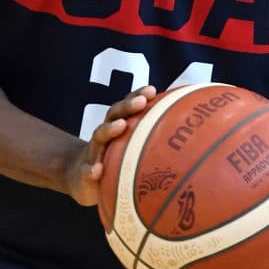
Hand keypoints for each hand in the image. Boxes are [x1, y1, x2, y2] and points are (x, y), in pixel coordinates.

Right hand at [65, 86, 156, 206]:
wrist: (80, 177)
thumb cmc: (113, 159)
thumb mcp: (130, 148)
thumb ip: (151, 139)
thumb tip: (188, 139)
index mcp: (117, 126)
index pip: (127, 106)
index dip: (137, 95)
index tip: (152, 90)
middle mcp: (104, 135)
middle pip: (114, 114)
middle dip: (127, 106)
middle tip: (141, 101)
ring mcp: (93, 152)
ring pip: (99, 136)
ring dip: (110, 129)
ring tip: (120, 125)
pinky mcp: (84, 173)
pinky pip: (86, 170)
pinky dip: (91, 169)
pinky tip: (97, 170)